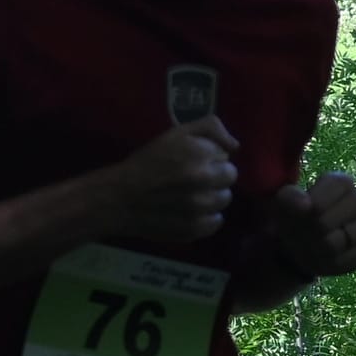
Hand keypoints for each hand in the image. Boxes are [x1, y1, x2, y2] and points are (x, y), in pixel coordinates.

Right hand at [104, 116, 240, 246]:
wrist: (120, 198)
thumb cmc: (147, 162)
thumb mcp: (175, 133)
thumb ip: (209, 128)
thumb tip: (236, 146)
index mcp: (198, 152)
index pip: (225, 155)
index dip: (209, 158)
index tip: (192, 162)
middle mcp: (203, 179)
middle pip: (230, 177)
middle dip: (215, 176)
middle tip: (194, 179)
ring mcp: (200, 206)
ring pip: (224, 199)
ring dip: (212, 196)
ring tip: (191, 195)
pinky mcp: (195, 228)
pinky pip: (216, 222)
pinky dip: (206, 218)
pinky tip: (188, 212)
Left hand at [269, 172, 355, 278]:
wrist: (295, 246)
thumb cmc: (291, 217)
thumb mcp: (282, 204)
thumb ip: (290, 198)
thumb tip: (307, 205)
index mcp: (340, 183)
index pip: (342, 184)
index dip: (321, 199)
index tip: (304, 211)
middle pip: (354, 205)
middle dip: (324, 222)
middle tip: (308, 230)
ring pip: (354, 233)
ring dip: (327, 243)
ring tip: (313, 245)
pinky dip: (334, 260)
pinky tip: (323, 258)